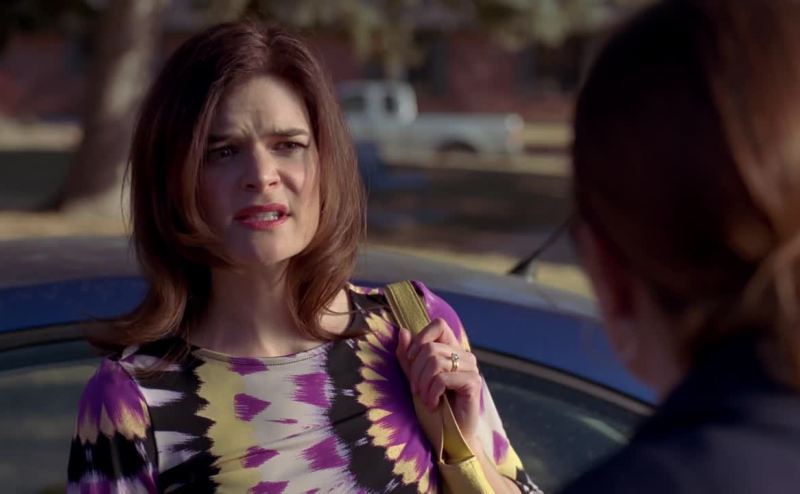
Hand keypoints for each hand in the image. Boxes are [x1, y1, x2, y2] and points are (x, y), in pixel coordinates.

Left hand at [396, 318, 482, 441]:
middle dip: (416, 371)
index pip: (438, 325)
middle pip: (431, 347)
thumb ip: (408, 356)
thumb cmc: (432, 406)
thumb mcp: (414, 378)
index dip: (421, 338)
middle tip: (417, 390)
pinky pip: (443, 378)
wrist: (448, 435)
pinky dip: (432, 393)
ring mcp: (471, 368)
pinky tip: (434, 404)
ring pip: (435, 361)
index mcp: (451, 349)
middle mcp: (463, 355)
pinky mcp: (473, 383)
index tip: (411, 359)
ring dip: (423, 384)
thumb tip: (402, 330)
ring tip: (425, 398)